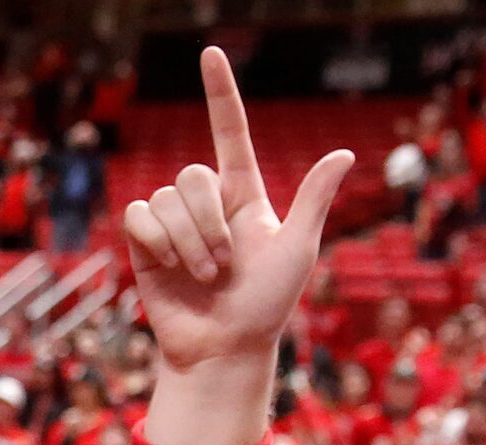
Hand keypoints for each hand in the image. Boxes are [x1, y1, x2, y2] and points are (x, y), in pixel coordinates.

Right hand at [128, 48, 351, 444]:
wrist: (222, 350)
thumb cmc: (265, 307)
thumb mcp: (297, 251)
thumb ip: (313, 200)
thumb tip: (345, 153)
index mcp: (245, 196)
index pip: (230, 133)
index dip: (220, 93)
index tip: (210, 53)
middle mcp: (207, 203)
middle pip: (194, 174)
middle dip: (209, 222)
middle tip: (224, 265)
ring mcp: (173, 223)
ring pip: (167, 198)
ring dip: (189, 242)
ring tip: (204, 277)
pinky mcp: (144, 243)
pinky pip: (140, 216)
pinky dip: (157, 242)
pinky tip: (170, 268)